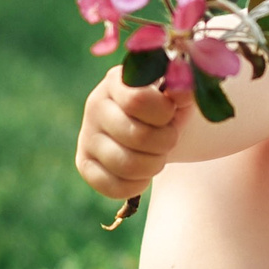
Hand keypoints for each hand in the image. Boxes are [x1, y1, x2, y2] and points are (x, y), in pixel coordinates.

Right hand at [75, 70, 191, 201]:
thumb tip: (182, 92)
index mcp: (118, 81)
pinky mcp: (84, 164)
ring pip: (126, 164)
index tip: (171, 114)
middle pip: (137, 136)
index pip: (138, 101)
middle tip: (169, 138)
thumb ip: (183, 90)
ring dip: (154, 165)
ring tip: (157, 156)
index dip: (164, 114)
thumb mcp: (178, 96)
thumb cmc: (165, 109)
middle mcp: (95, 105)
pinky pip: (114, 186)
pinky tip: (143, 173)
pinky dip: (137, 185)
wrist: (151, 129)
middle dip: (165, 143)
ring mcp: (87, 135)